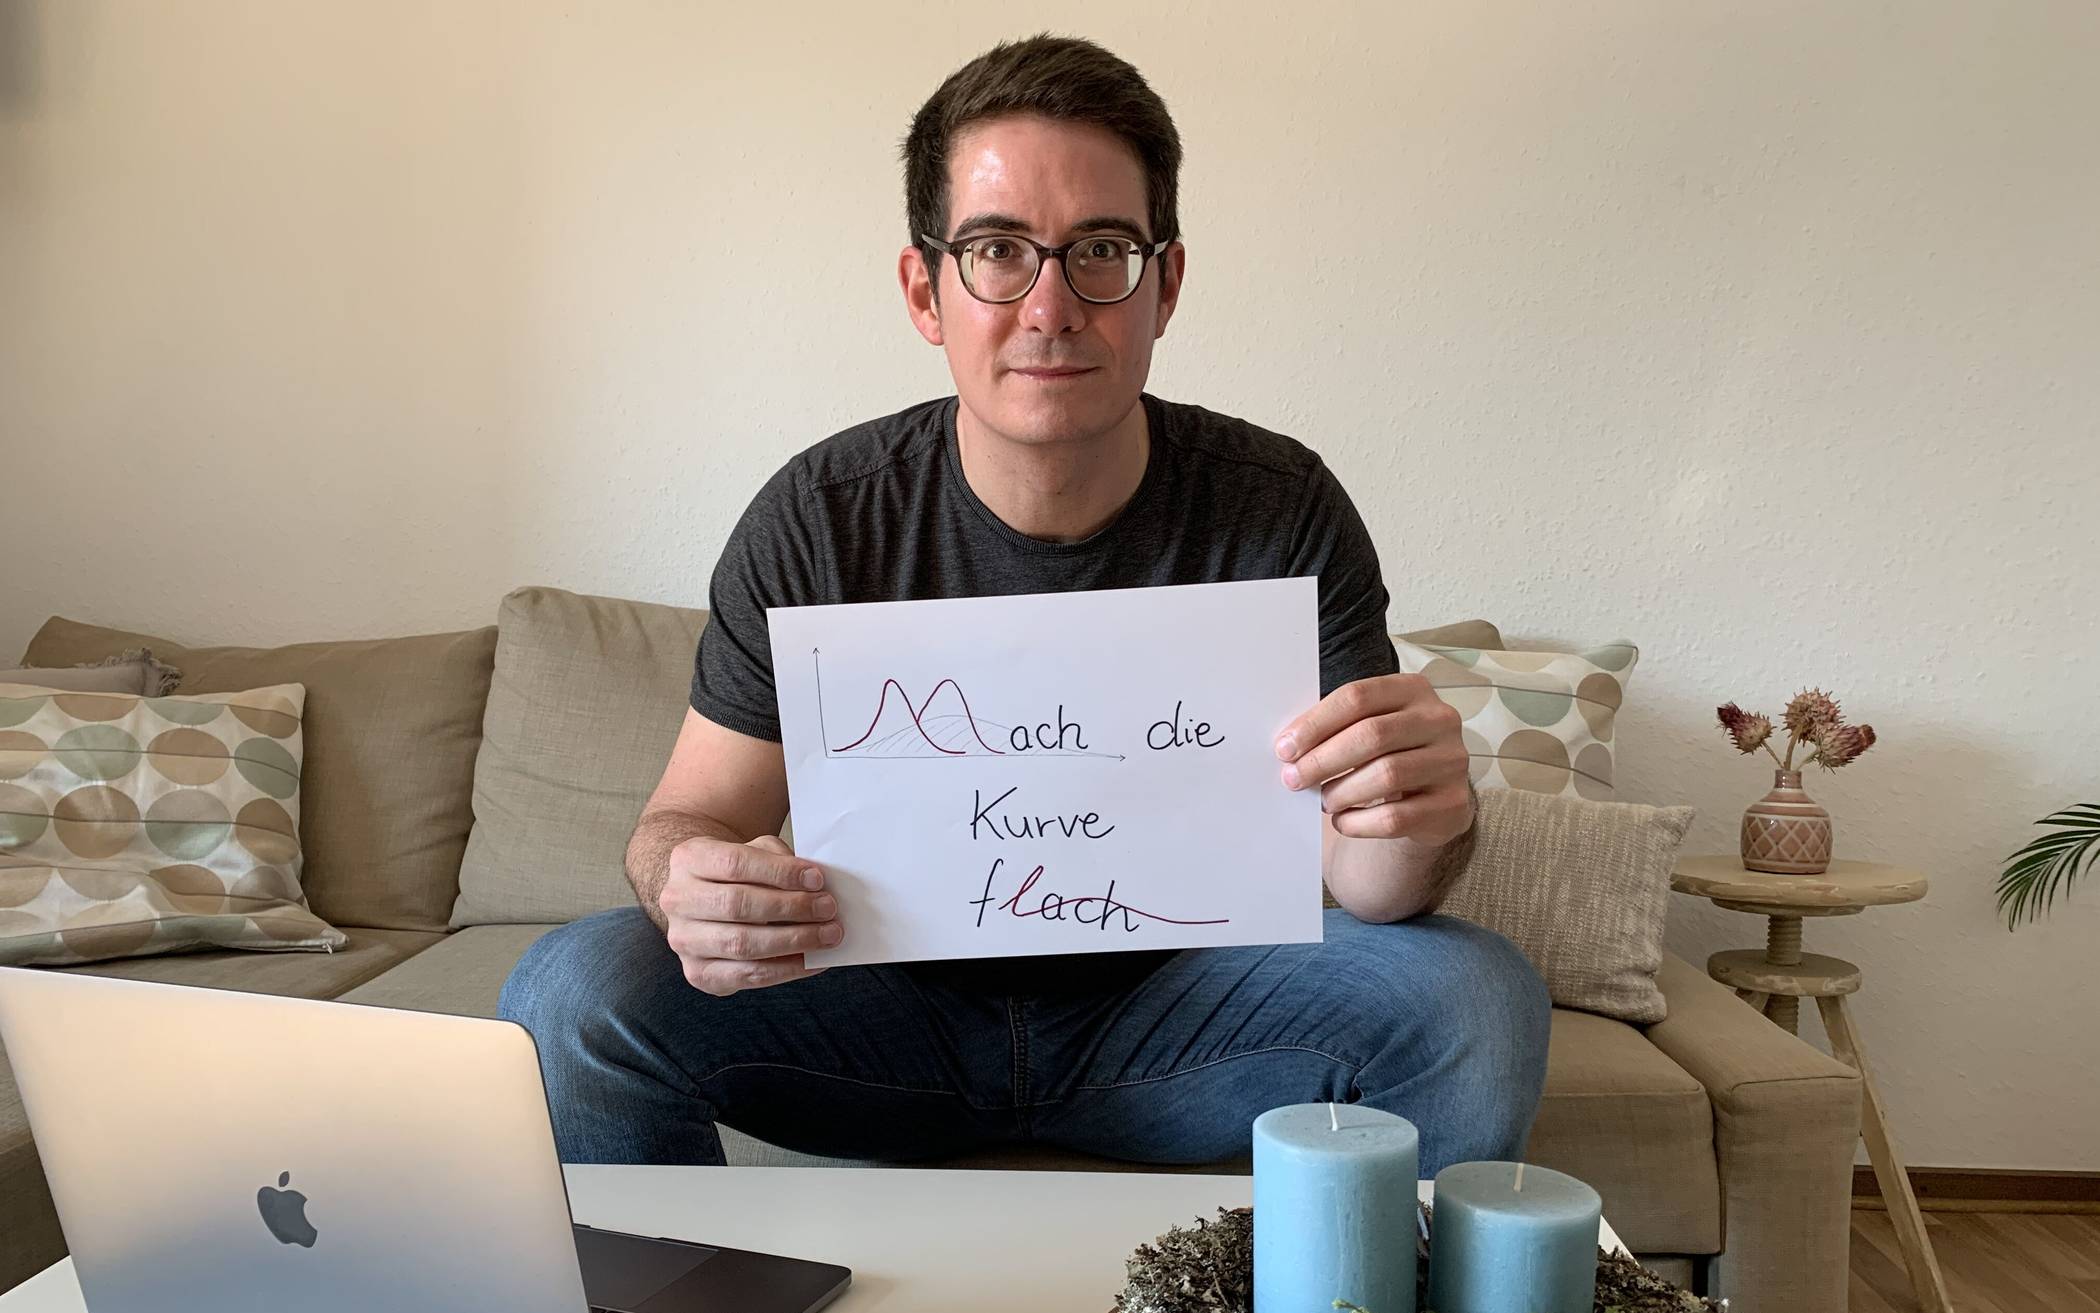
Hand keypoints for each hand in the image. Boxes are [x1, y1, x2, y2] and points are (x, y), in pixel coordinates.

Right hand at [658, 834, 842, 995]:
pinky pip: (746, 976)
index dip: (780, 873)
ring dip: (793, 941)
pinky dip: (786, 970)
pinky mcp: (698, 973)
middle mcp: (677, 900)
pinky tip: (813, 961)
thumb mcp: (755, 850)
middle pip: (737, 905)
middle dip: (791, 908)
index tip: (817, 879)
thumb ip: (779, 860)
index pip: (736, 864)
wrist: (705, 898)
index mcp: (689, 859)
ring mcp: (683, 940)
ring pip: (741, 944)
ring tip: (828, 935)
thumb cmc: (738, 872)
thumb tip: (815, 886)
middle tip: (828, 909)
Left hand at [1274, 673, 1474, 844]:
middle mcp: (1440, 720)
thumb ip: (1336, 728)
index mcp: (1413, 689)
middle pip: (1372, 734)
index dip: (1316, 723)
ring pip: (1386, 775)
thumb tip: (1288, 747)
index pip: (1358, 697)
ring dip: (1342, 792)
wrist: (1430, 797)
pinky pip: (1396, 817)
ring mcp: (1451, 762)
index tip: (1286, 748)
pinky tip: (1343, 821)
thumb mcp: (1368, 728)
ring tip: (1324, 801)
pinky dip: (1359, 822)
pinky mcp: (1452, 805)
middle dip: (1323, 760)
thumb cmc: (1387, 754)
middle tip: (1294, 779)